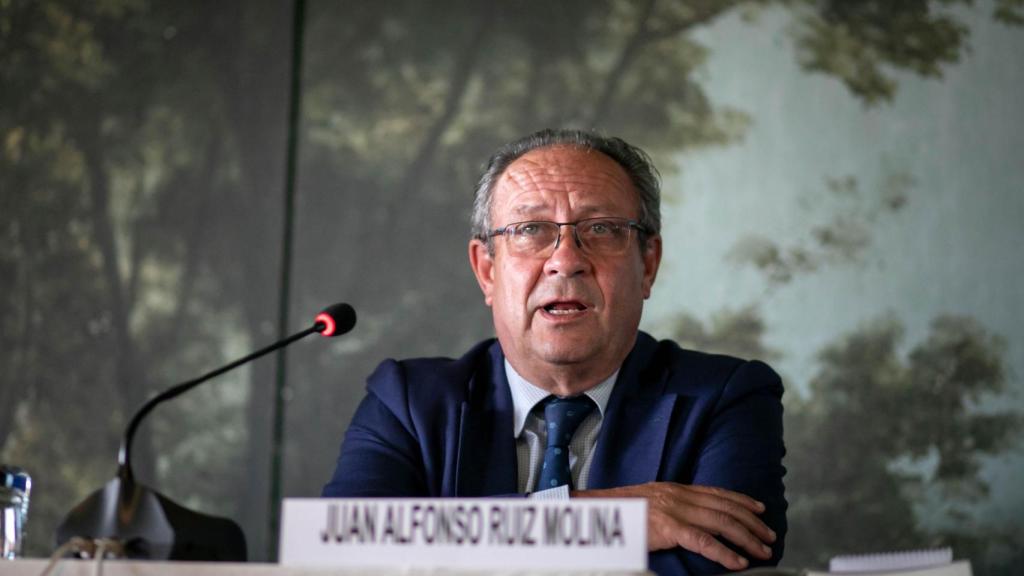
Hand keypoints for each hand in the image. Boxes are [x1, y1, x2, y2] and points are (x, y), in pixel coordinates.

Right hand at [572, 482, 774, 570]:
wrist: (599, 510)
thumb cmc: (621, 511)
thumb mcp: (651, 501)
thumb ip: (673, 506)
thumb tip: (692, 518)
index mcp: (676, 488)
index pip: (717, 493)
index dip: (742, 501)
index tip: (760, 509)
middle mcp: (680, 495)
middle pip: (726, 508)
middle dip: (752, 523)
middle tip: (769, 536)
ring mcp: (676, 510)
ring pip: (722, 523)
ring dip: (746, 538)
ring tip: (762, 551)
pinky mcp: (670, 528)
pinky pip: (703, 541)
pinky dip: (724, 553)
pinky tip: (738, 562)